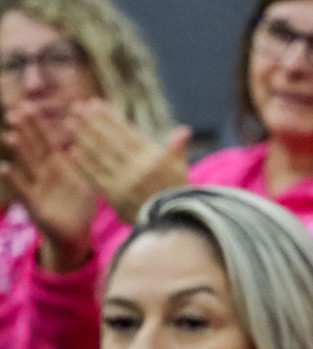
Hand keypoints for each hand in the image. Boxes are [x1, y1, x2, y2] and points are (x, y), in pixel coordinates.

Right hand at [0, 111, 98, 271]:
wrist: (74, 234)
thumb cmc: (80, 205)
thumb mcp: (88, 180)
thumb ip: (91, 161)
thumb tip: (105, 140)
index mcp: (59, 166)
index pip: (48, 141)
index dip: (40, 125)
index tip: (32, 105)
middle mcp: (45, 173)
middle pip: (35, 148)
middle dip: (26, 131)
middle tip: (17, 112)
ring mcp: (37, 186)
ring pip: (28, 166)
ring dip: (20, 152)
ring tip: (12, 136)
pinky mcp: (33, 204)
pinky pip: (23, 190)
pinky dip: (14, 180)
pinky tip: (5, 168)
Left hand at [66, 99, 189, 223]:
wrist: (175, 222)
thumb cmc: (177, 192)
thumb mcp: (181, 169)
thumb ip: (177, 148)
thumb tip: (185, 130)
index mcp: (152, 158)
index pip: (126, 132)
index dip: (110, 117)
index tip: (95, 104)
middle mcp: (137, 167)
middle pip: (109, 140)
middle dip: (91, 122)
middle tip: (75, 107)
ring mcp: (124, 181)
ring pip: (99, 155)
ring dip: (82, 138)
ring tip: (69, 123)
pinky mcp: (115, 195)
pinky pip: (95, 176)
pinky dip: (82, 164)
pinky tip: (71, 151)